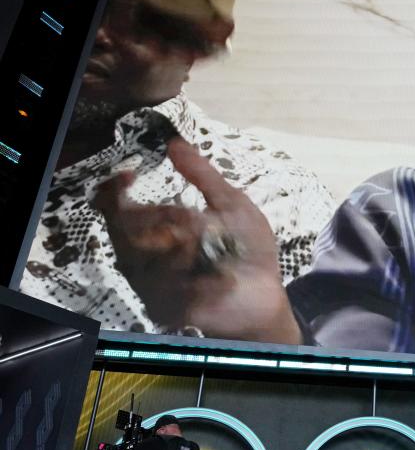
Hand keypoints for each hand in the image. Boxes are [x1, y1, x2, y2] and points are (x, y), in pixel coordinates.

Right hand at [93, 137, 300, 342]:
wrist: (266, 294)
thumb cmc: (248, 250)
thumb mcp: (232, 204)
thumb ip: (203, 176)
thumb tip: (175, 142)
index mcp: (157, 229)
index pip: (116, 208)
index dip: (114, 190)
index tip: (129, 176)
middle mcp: (146, 254)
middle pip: (122, 228)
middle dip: (161, 218)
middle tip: (194, 221)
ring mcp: (151, 282)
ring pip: (141, 256)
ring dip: (181, 247)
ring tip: (212, 251)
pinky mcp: (163, 307)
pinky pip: (162, 286)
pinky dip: (195, 278)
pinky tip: (220, 278)